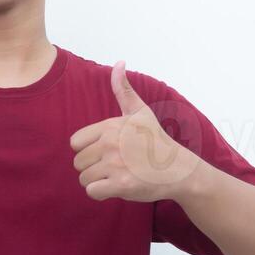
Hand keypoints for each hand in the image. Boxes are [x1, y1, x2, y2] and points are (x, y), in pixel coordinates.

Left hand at [69, 60, 200, 202]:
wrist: (178, 169)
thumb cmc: (156, 141)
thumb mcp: (140, 112)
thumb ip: (123, 89)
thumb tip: (119, 62)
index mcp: (110, 126)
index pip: (75, 143)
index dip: (88, 149)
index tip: (108, 150)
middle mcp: (111, 143)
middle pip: (78, 162)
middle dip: (92, 167)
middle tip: (114, 165)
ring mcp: (115, 165)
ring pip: (84, 178)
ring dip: (97, 181)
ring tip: (118, 175)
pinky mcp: (120, 185)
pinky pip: (92, 192)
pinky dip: (101, 193)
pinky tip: (117, 186)